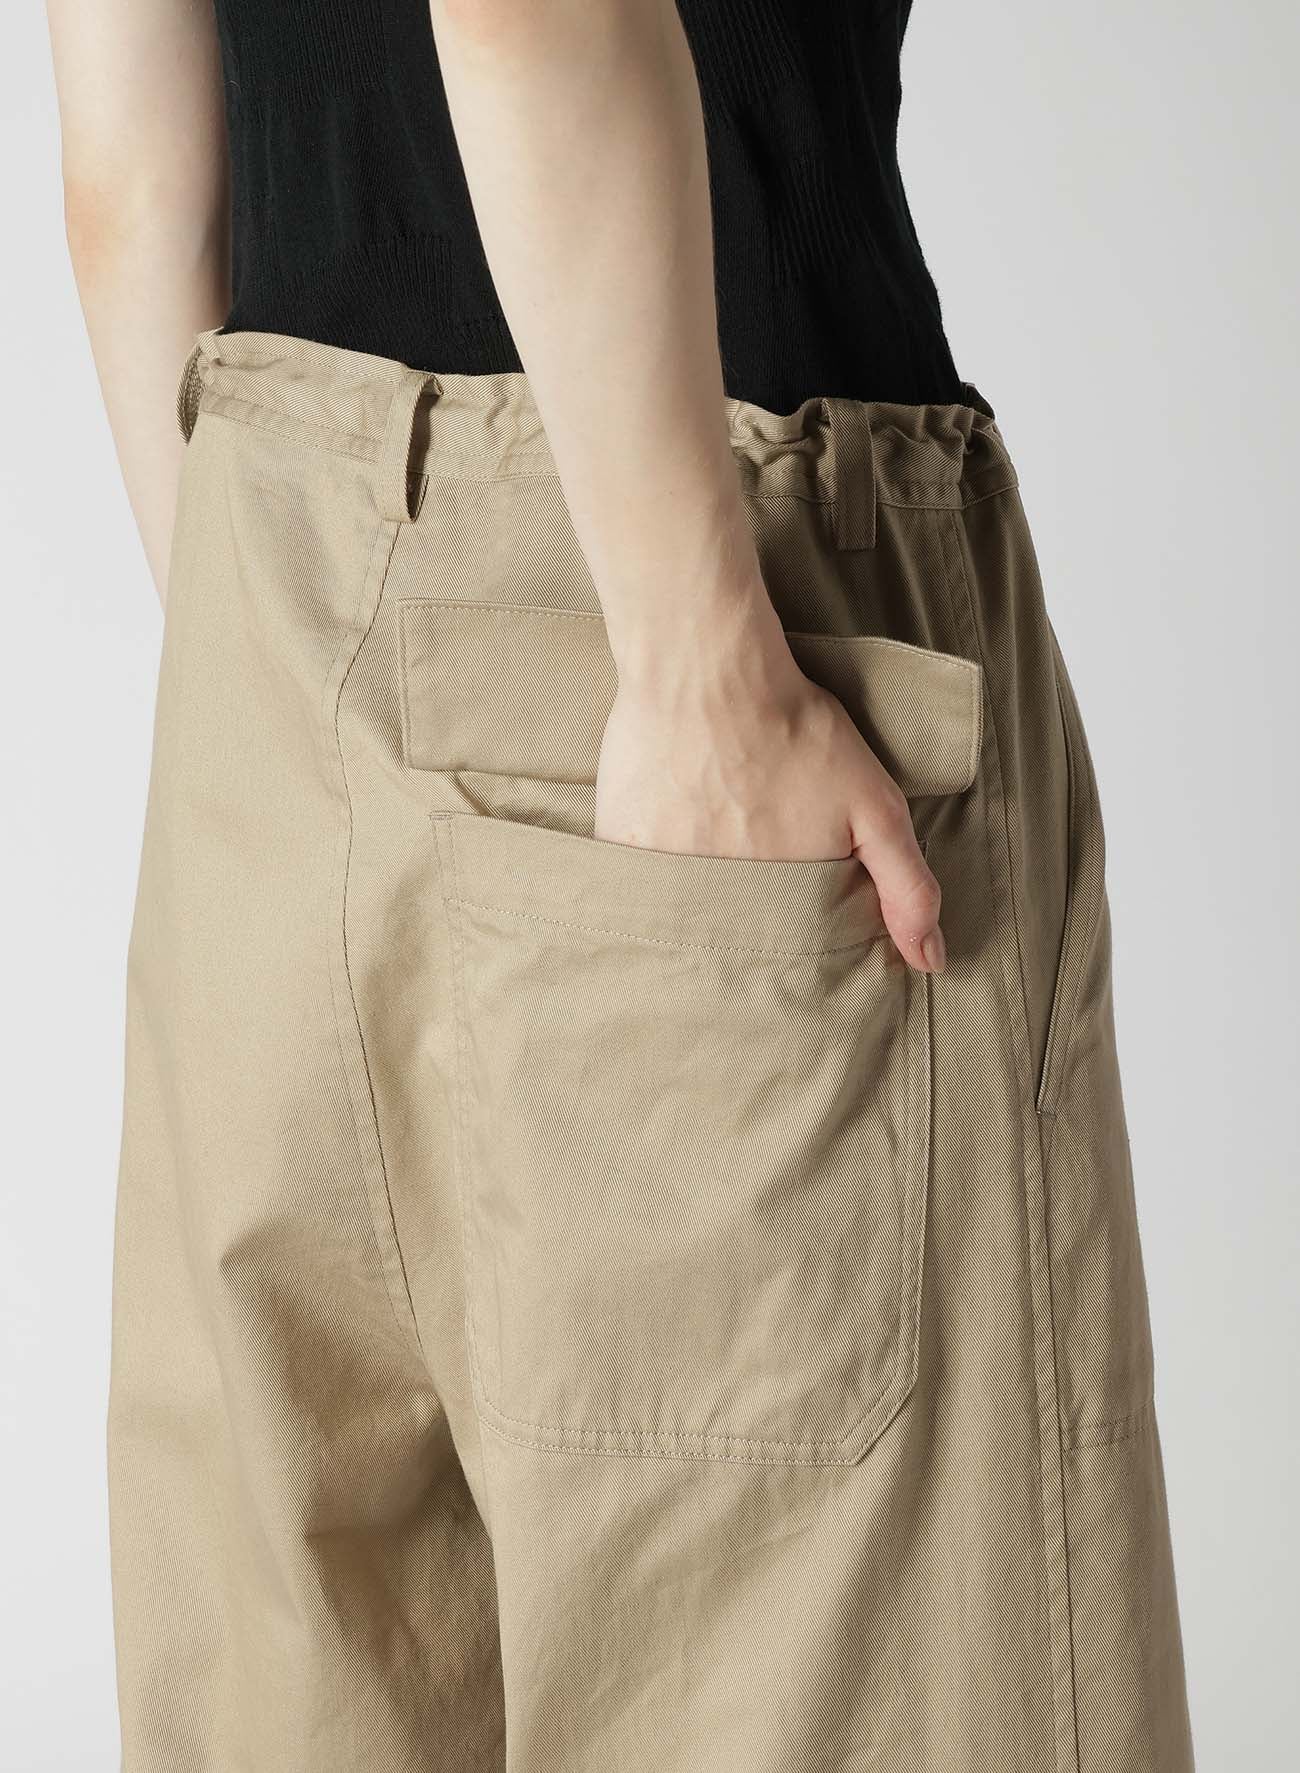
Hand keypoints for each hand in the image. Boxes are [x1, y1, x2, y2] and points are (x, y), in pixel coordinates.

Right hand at [594, 621, 945, 972]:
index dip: (795, 930)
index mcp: (777, 908)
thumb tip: (931, 961)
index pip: (787, 955)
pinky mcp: (619, 850)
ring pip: (681, 916)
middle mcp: (715, 908)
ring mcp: (660, 883)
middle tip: (750, 845)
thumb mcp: (875, 806)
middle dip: (745, 914)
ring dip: (695, 897)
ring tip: (710, 836)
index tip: (796, 889)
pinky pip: (634, 888)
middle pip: (732, 939)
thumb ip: (907, 887)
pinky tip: (666, 833)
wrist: (706, 673)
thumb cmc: (794, 731)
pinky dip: (647, 876)